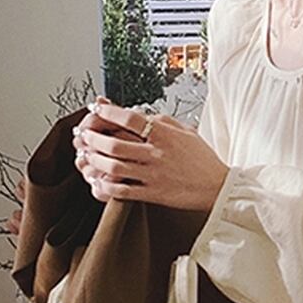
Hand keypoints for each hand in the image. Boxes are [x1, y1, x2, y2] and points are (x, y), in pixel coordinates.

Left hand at [74, 99, 228, 212]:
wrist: (218, 188)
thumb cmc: (202, 160)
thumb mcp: (184, 131)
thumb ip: (160, 120)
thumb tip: (135, 112)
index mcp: (164, 134)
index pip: (129, 118)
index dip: (108, 112)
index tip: (95, 109)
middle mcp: (156, 153)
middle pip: (115, 143)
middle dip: (93, 138)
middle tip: (83, 135)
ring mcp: (154, 175)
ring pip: (115, 166)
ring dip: (96, 160)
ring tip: (87, 156)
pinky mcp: (154, 194)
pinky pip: (123, 191)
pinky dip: (107, 186)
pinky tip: (98, 181)